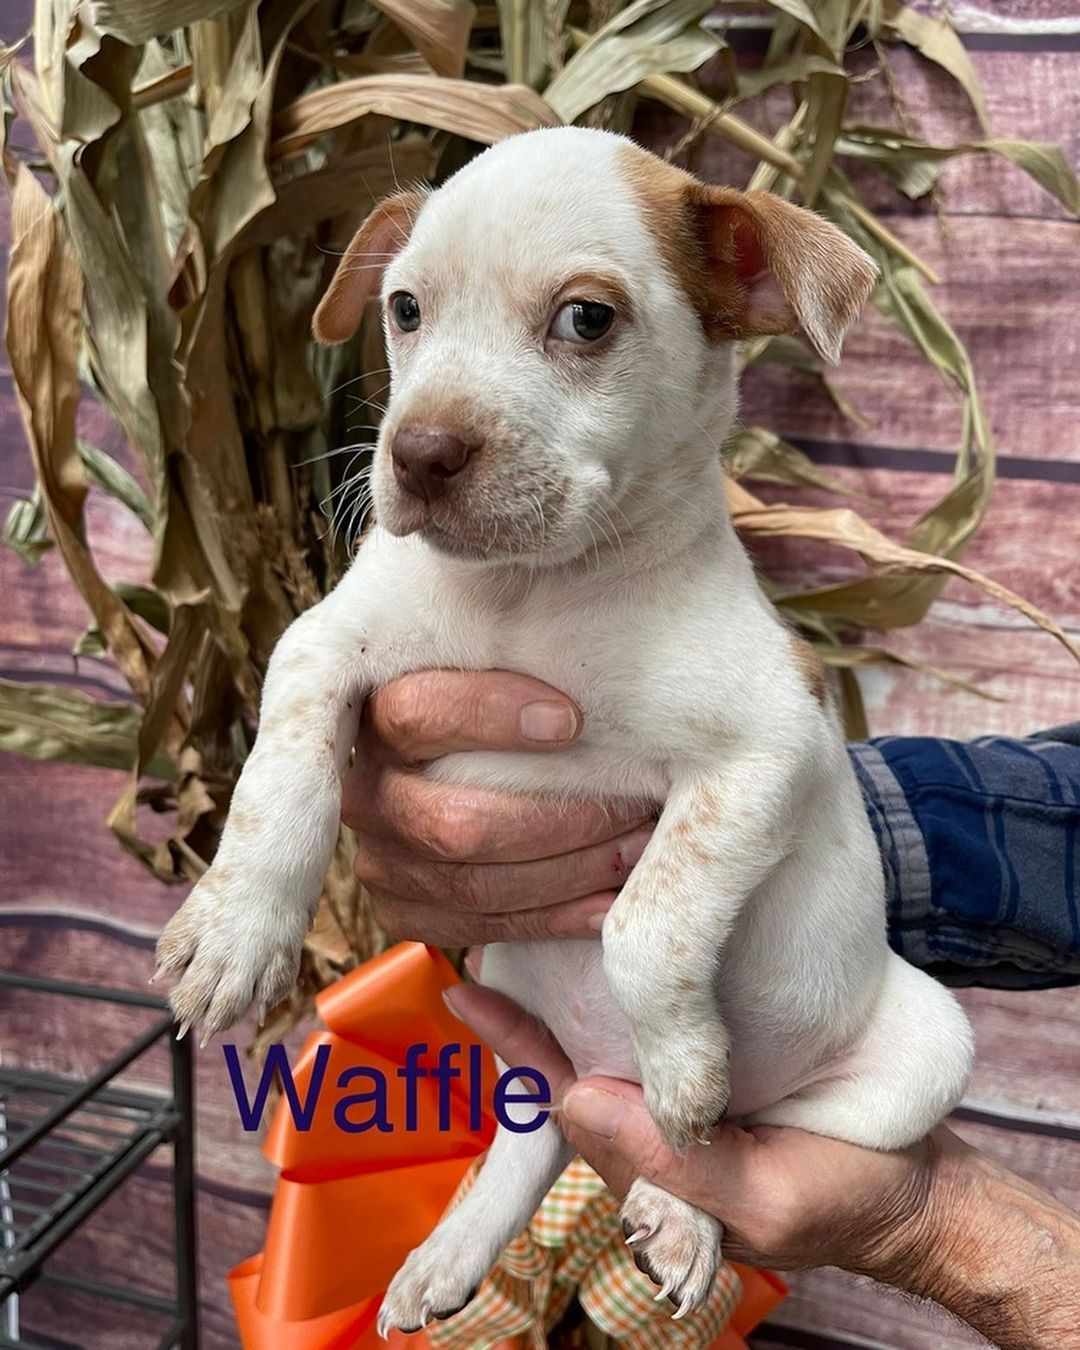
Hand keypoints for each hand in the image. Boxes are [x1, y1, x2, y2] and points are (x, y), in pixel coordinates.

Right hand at [341, 671, 655, 944]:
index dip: (492, 717)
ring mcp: (377, 858)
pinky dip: (553, 919)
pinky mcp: (398, 910)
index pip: (418, 713)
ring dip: (570, 873)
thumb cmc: (524, 710)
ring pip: (472, 886)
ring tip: (636, 851)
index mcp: (381, 715)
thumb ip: (529, 661)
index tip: (575, 720)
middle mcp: (367, 791)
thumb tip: (591, 657)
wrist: (483, 770)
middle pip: (455, 822)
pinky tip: (607, 903)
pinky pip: (476, 928)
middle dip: (562, 821)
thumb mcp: (513, 667)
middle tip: (637, 808)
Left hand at [443, 983, 939, 1272]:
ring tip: (535, 922)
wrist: (918, 1187)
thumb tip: (580, 1096)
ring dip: (575, 988)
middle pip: (574, 1063)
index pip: (565, 1099)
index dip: (519, 1047)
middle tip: (483, 943)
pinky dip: (640, 980)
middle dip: (527, 1015)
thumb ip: (669, 1164)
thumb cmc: (845, 1197)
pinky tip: (629, 934)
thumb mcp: (762, 1197)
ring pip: (613, 1038)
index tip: (472, 995)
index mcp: (649, 1158)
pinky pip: (666, 1023)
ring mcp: (690, 1091)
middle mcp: (656, 1122)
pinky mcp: (725, 1063)